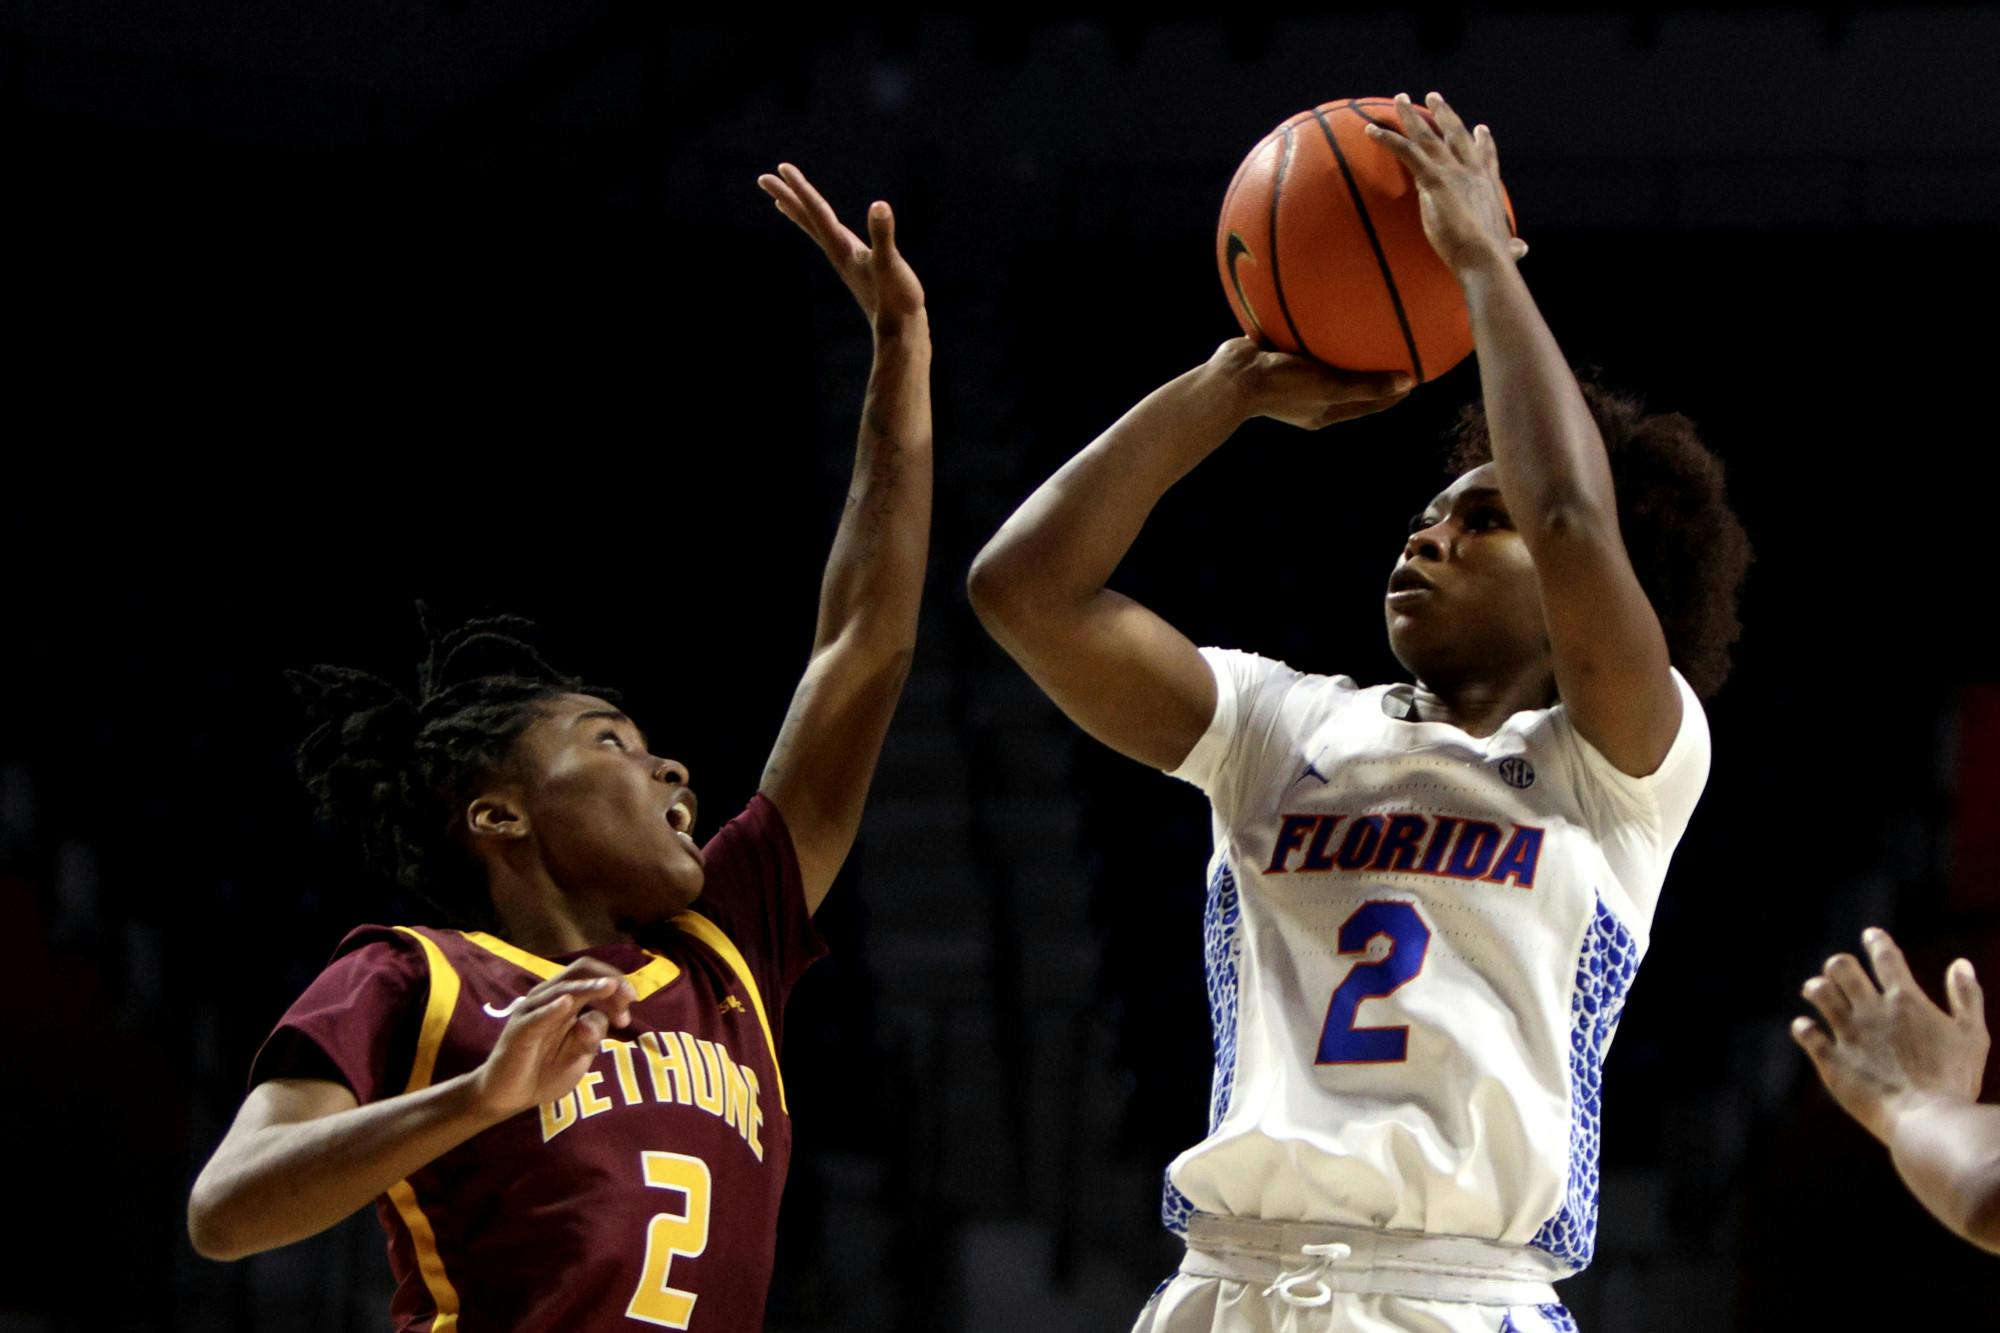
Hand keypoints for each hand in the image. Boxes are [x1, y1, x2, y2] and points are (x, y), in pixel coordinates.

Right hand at [471, 958, 636, 1117]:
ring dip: (588, 989)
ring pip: (561, 988)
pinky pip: (536, 1016)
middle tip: (629, 997)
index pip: (592, 975)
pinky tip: (567, 1003)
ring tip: (609, 988)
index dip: (616, 983)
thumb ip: (593, 1035)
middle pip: (579, 971)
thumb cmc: (545, 1071)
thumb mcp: (579, 1055)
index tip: (631, 1007)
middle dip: (608, 979)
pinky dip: (552, 1008)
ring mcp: (532, 1012)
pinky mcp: (519, 1031)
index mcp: (566, 999)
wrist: (510, 1096)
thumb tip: (606, 1018)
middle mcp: (548, 998)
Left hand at [758, 162, 925, 337]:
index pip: (817, 211)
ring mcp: (843, 260)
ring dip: (798, 212)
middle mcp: (837, 252)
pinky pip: (829, 240)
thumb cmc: (897, 299)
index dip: (801, 188)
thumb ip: (883, 236)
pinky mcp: (853, 267)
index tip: (781, 168)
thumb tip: (880, 206)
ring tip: (782, 200)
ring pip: (815, 230)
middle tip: (763, 178)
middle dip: (787, 196)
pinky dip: (820, 229)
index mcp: (843, 247)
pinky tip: (824, 228)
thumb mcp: (891, 264)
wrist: (899, 330)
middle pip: (807, 219)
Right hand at [1208, 337, 1411, 428]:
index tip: (1417, 376)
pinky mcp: (1279, 356)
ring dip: (1346, 346)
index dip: (1394, 393)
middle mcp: (1311, 397)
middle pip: (1352, 383)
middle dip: (1374, 369)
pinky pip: (1307, 340)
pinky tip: (1330, 304)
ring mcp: (1294, 377)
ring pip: (1329, 360)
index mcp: (1325, 411)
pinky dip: (1320, 328)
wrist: (1232, 377)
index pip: (1370, 404)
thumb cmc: (1282, 387)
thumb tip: (1409, 381)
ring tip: (1366, 323)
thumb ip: (1367, 386)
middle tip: (1399, 348)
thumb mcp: (1330, 387)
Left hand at [1364, 92, 1526, 278]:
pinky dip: (1387, 139)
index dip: (1484, 143)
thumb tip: (1521, 249)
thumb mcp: (1505, 247)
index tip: (1481, 129)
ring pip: (1428, 136)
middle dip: (1444, 114)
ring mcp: (1453, 172)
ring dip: (1411, 116)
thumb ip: (1511, 248)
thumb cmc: (1494, 260)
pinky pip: (1406, 152)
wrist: (1485, 257)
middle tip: (1433, 97)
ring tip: (1400, 99)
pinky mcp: (1434, 179)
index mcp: (1488, 187)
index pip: (1486, 159)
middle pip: (1456, 134)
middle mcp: (1472, 172)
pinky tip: (1371, 130)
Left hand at [1793, 928, 1989, 1142]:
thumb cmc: (1955, 1081)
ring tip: (1818, 991)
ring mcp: (1848, 1034)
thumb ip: (1967, 997)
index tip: (1871, 935)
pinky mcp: (1831, 1060)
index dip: (1877, 941)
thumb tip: (1961, 963)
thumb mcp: (1973, 1036)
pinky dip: (1804, 1028)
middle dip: (1840, 965)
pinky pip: (1805, 1033)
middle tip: (1842, 972)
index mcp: (1906, 1001)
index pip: (1885, 956)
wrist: (1929, 1121)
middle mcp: (1872, 1011)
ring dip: (1816, 989)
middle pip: (1841, 967)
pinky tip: (1808, 1029)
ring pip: (1818, 992)